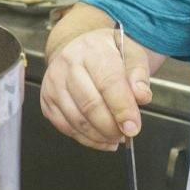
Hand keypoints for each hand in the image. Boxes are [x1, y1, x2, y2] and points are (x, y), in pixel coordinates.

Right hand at [39, 26, 152, 149]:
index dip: (122, 108)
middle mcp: (68, 65)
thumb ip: (139, 74)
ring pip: (77, 120)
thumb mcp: (130, 52)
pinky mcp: (47, 101)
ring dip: (100, 135)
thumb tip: (141, 96)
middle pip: (90, 105)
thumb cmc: (107, 53)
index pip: (108, 83)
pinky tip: (102, 138)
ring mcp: (53, 84)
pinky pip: (67, 128)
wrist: (80, 50)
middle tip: (127, 133)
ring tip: (116, 135)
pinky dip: (87, 139)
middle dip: (111, 127)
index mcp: (91, 50)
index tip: (133, 126)